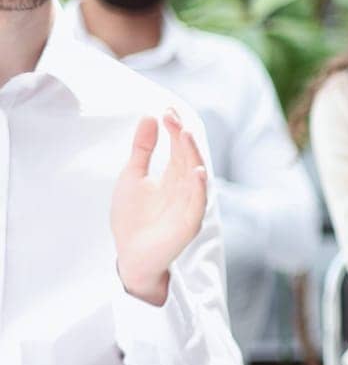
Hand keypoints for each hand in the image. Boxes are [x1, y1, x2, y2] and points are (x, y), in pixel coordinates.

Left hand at [111, 111, 207, 305]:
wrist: (131, 255)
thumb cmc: (133, 218)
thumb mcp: (133, 176)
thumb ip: (142, 149)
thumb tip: (149, 116)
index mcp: (173, 175)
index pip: (178, 146)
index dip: (174, 128)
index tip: (167, 109)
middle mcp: (185, 186)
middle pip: (187, 156)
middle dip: (182, 136)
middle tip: (173, 117)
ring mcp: (189, 204)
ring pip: (195, 175)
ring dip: (192, 155)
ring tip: (185, 135)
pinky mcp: (189, 223)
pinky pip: (198, 202)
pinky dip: (199, 187)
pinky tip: (198, 171)